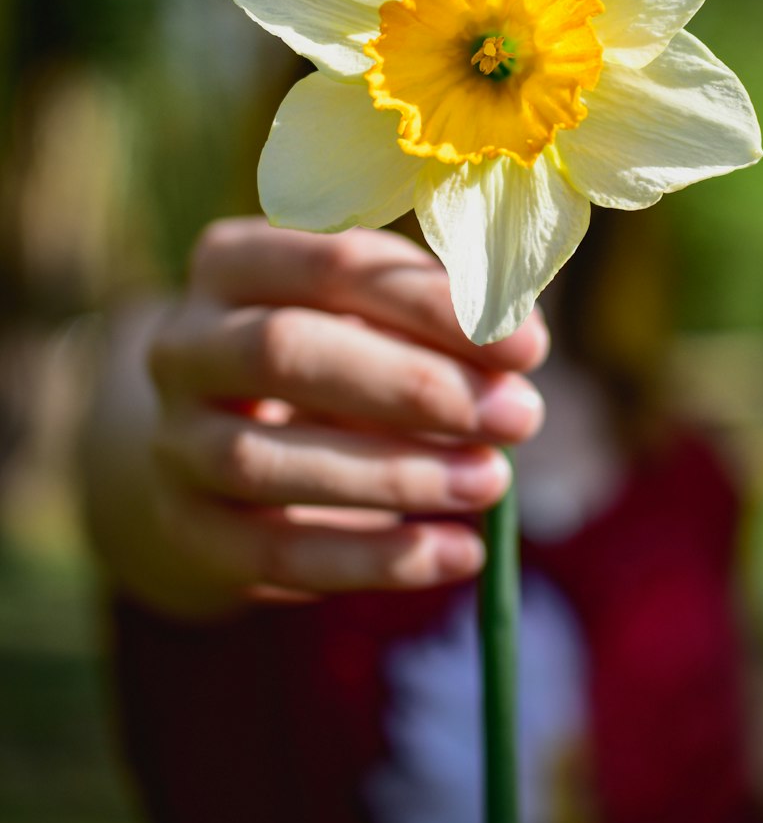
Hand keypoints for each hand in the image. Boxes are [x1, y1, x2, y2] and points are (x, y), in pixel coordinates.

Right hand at [84, 218, 546, 614]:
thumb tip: (519, 339)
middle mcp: (184, 344)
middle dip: (413, 386)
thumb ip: (433, 311)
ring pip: (269, 460)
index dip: (435, 305)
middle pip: (285, 351)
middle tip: (517, 414)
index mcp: (231, 261)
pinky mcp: (191, 531)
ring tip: (493, 481)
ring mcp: (175, 441)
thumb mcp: (369, 310)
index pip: (333, 265)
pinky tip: (459, 552)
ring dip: (397, 475)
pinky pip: (277, 554)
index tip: (528, 344)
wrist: (223, 444)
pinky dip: (376, 561)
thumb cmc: (330, 350)